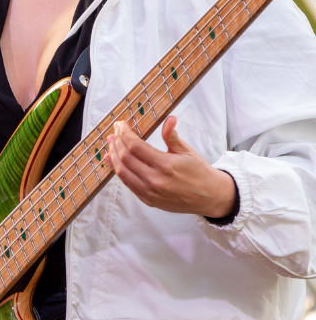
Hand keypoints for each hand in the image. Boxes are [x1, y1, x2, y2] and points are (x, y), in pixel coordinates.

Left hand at [106, 116, 236, 217]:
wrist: (209, 196)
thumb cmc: (199, 172)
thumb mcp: (187, 151)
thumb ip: (172, 136)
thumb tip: (169, 118)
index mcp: (166, 166)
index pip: (136, 146)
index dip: (125, 133)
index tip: (121, 124)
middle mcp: (155, 181)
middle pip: (126, 158)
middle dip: (117, 142)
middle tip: (115, 131)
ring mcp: (150, 193)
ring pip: (123, 173)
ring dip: (114, 156)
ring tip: (111, 143)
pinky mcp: (148, 200)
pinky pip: (128, 184)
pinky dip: (118, 171)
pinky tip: (113, 161)